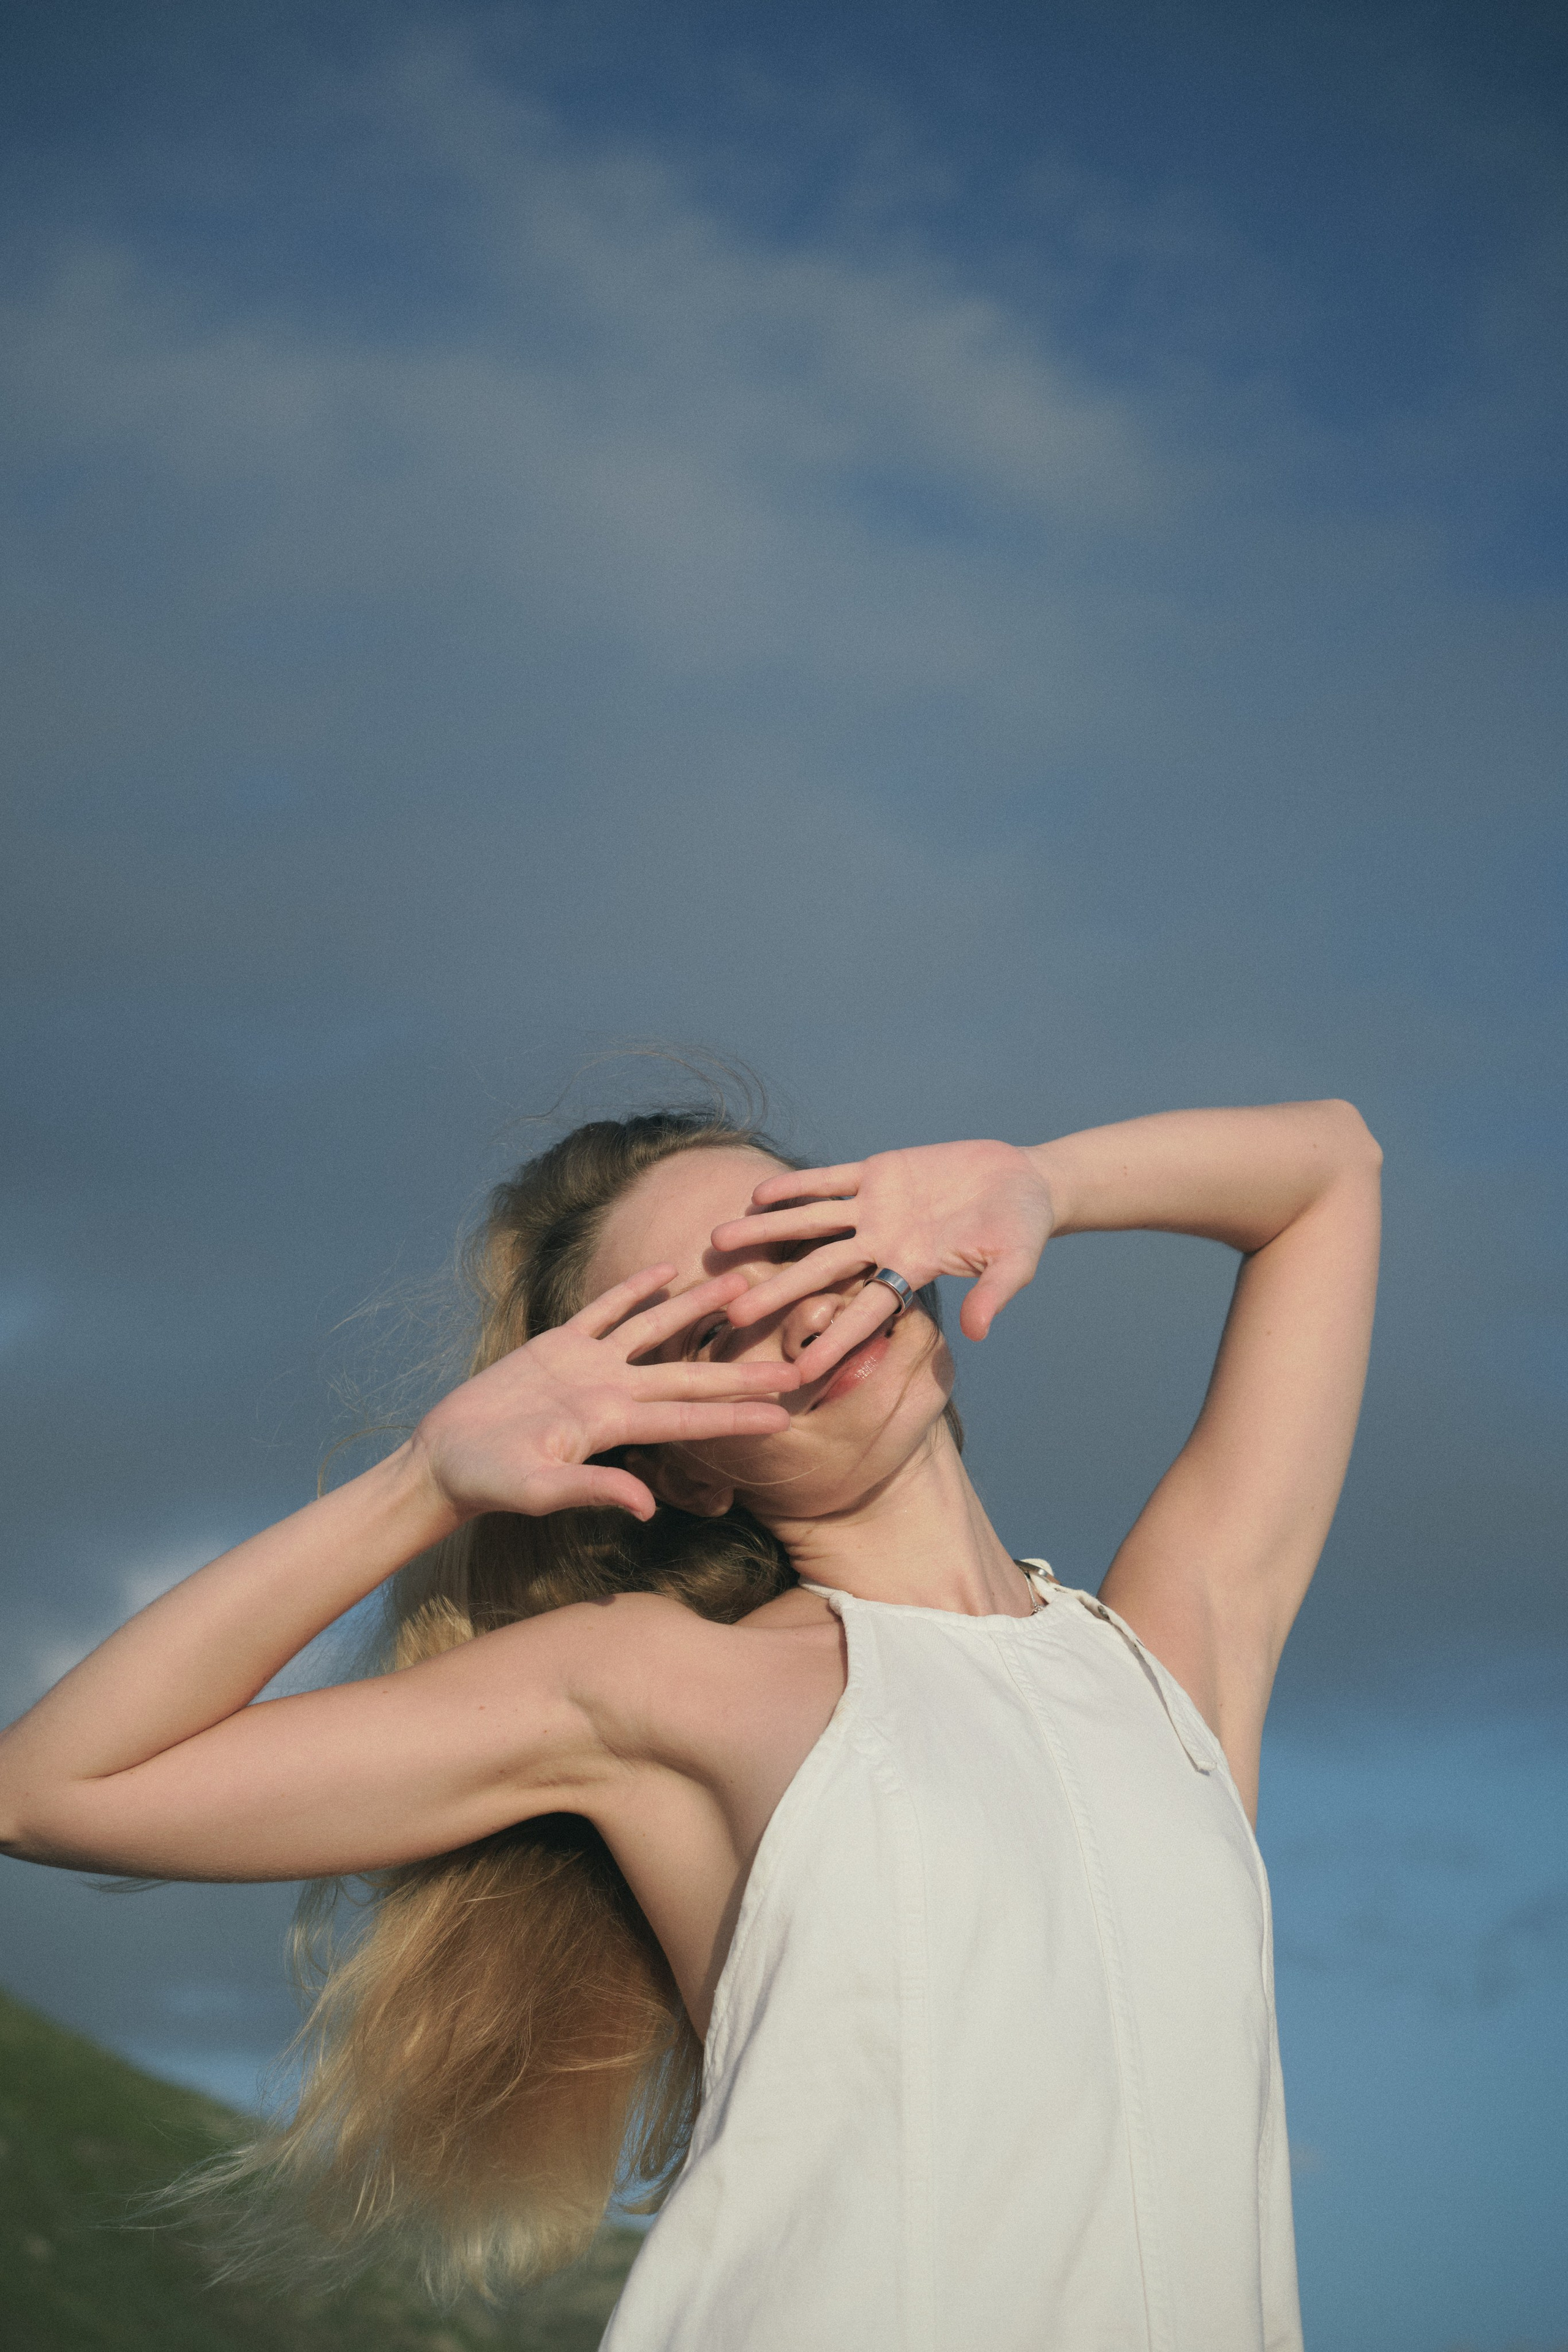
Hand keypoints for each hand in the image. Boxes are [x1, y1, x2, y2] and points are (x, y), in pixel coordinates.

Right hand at [408, 1267, 799, 1521]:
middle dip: (742, 1366)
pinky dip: (633, 1288)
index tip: (787, 1412)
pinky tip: (664, 1269)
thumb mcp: (540, 1491)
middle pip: (689, 1373)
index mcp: (614, 1424)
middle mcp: (612, 1392)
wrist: (446, 1461)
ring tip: (740, 1283)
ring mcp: (588, 1366)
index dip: (738, 1413)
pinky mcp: (558, 1346)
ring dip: (696, 1307)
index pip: (690, 1417)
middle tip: (795, 1358)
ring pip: (655, 1328)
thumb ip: (594, 1491)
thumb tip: (647, 1507)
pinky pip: (604, 1310)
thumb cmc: (490, 1482)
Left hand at [711, 1140, 1055, 1378]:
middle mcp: (881, 1246)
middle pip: (817, 1273)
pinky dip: (797, 1186)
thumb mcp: (1016, 1264)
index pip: (863, 1314)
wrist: (1021, 1182)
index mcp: (910, 1273)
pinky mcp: (876, 1173)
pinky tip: (758, 1194)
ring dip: (765, 1232)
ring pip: (808, 1225)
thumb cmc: (1021, 1231)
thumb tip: (975, 1332)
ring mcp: (874, 1210)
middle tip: (728, 1315)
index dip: (831, 1341)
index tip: (796, 1374)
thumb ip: (992, 1295)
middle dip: (775, 1292)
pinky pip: (828, 1180)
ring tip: (718, 1242)